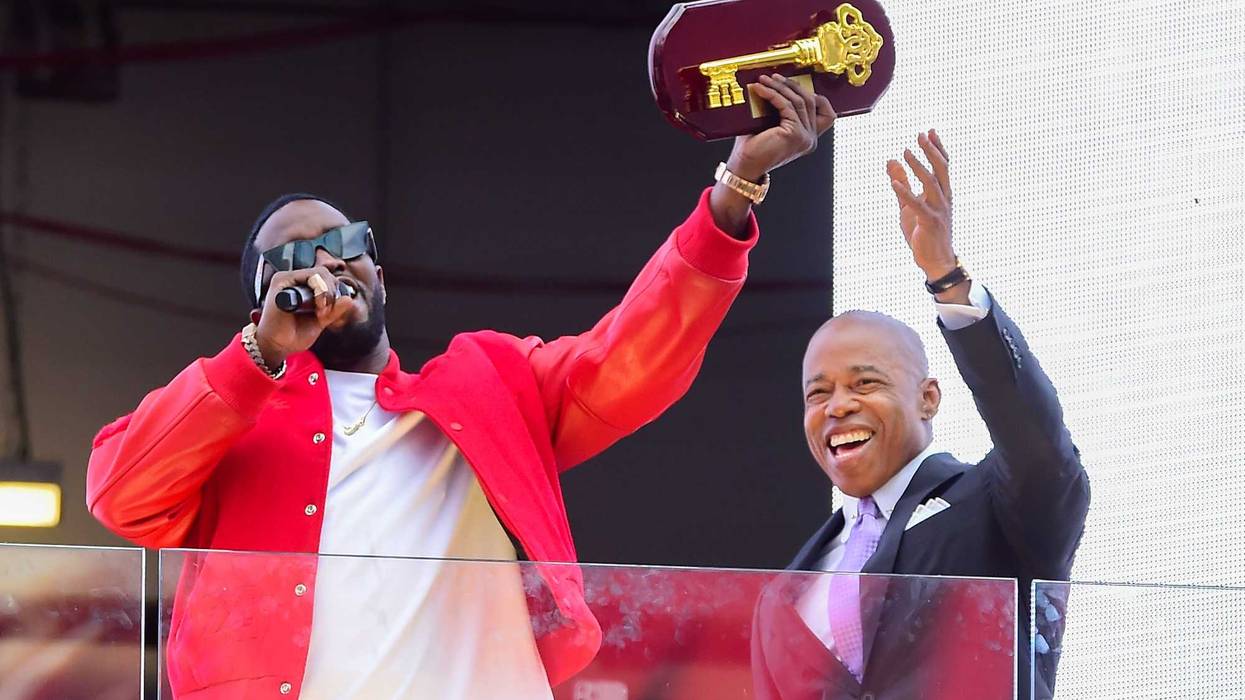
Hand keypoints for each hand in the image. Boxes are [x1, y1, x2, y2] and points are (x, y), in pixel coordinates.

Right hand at [254, 266, 353, 367]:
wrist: (276, 346)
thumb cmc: (294, 334)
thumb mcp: (321, 321)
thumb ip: (334, 310)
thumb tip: (349, 299)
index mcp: (304, 287)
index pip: (327, 278)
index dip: (335, 292)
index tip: (332, 311)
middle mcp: (295, 280)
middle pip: (325, 273)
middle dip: (332, 293)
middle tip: (326, 312)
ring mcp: (287, 280)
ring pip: (318, 273)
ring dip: (326, 292)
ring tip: (320, 311)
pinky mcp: (280, 283)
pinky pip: (307, 277)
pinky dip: (318, 291)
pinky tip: (316, 308)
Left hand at [727, 73, 836, 181]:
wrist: (744, 166)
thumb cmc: (753, 148)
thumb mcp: (773, 124)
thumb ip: (783, 110)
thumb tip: (779, 84)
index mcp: (808, 138)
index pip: (826, 112)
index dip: (812, 94)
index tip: (792, 84)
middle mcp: (810, 139)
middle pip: (811, 101)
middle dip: (792, 85)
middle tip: (775, 77)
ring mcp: (805, 137)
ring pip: (799, 101)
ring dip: (780, 87)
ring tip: (764, 80)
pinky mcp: (795, 134)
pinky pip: (787, 106)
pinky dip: (772, 94)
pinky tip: (760, 89)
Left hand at [886, 129, 958, 283]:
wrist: (936, 260)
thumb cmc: (924, 232)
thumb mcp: (909, 204)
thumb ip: (902, 182)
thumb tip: (891, 160)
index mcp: (943, 193)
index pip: (944, 166)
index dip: (938, 148)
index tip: (930, 131)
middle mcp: (944, 199)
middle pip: (941, 170)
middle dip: (931, 151)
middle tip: (921, 135)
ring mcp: (938, 210)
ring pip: (931, 183)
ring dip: (918, 167)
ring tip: (906, 152)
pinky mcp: (929, 222)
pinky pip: (917, 205)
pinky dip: (905, 193)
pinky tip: (894, 183)